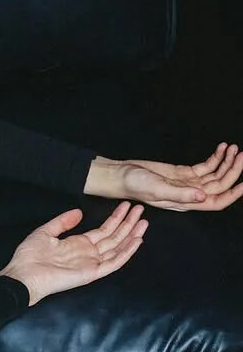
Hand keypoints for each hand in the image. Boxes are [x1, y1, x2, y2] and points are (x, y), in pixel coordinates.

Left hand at [0, 201, 146, 305]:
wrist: (23, 275)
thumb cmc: (30, 256)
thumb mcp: (45, 232)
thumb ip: (63, 222)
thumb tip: (79, 212)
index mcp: (78, 244)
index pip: (103, 230)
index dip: (115, 218)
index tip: (126, 205)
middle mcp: (88, 254)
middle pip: (114, 237)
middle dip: (128, 223)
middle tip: (141, 208)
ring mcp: (92, 263)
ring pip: (118, 248)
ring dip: (132, 235)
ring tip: (144, 221)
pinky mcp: (92, 273)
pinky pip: (113, 262)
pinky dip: (126, 252)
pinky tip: (137, 240)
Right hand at [117, 142, 242, 211]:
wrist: (121, 175)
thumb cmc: (134, 185)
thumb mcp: (156, 189)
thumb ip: (180, 194)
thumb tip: (203, 196)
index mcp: (185, 202)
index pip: (217, 202)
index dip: (233, 194)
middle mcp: (190, 194)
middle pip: (219, 185)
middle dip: (232, 170)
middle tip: (240, 155)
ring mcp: (188, 183)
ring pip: (215, 174)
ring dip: (226, 162)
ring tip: (232, 148)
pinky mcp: (184, 172)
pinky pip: (206, 166)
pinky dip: (216, 157)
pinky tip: (221, 148)